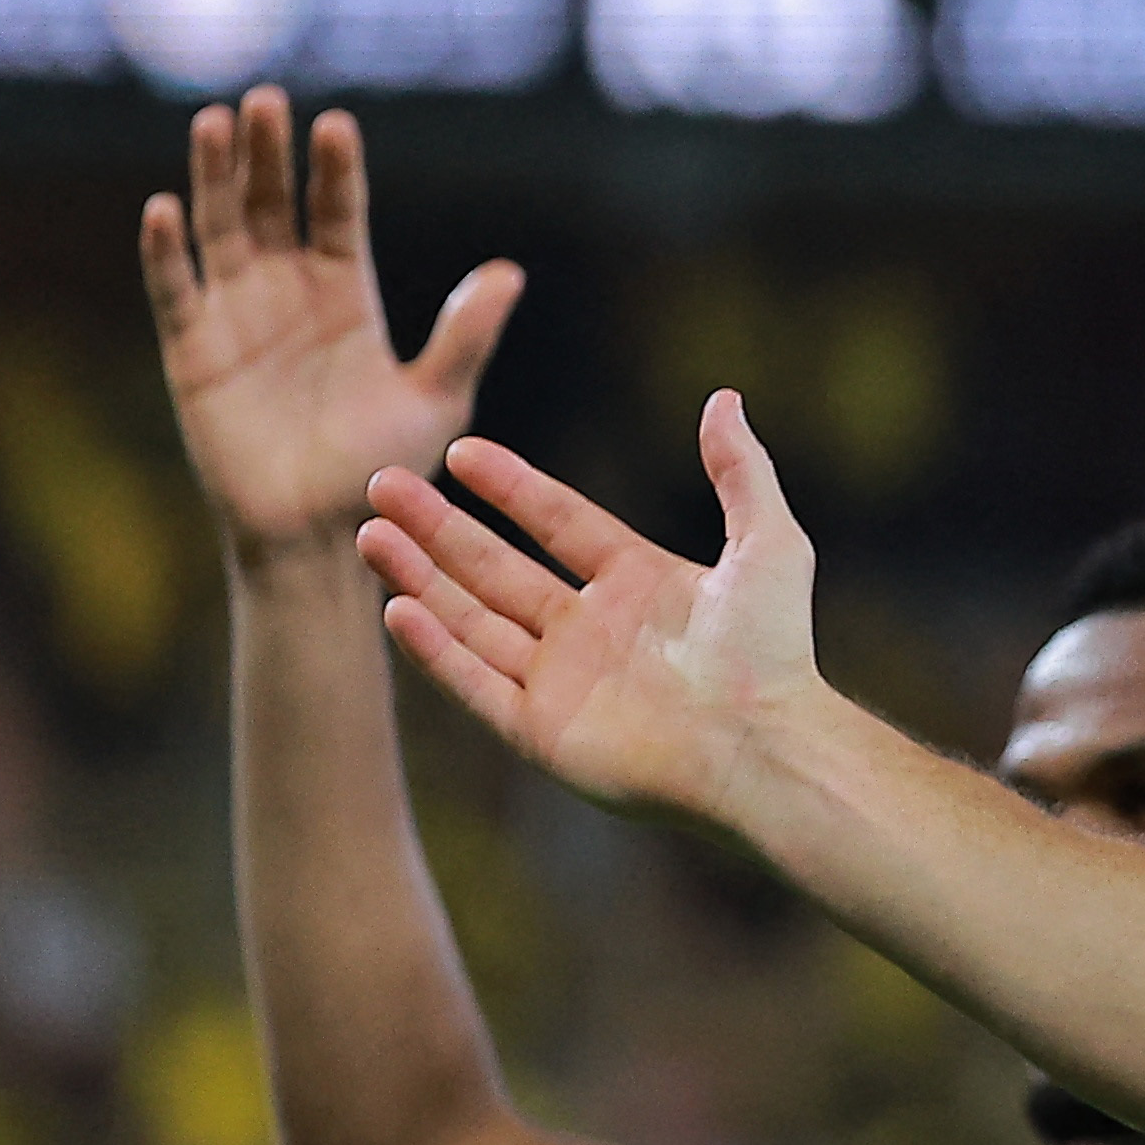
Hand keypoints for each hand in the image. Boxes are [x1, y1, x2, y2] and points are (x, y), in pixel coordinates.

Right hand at [140, 88, 521, 559]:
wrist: (325, 534)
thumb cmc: (385, 469)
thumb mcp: (439, 397)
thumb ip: (467, 334)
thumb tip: (509, 272)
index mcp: (346, 295)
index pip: (337, 214)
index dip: (334, 170)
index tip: (336, 122)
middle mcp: (286, 294)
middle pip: (272, 205)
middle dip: (268, 153)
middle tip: (265, 97)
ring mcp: (236, 318)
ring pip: (221, 230)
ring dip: (216, 177)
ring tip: (216, 122)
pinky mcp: (193, 353)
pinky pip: (177, 292)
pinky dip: (166, 252)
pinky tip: (165, 207)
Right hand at [359, 393, 823, 829]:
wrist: (765, 746)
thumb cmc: (775, 650)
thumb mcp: (769, 543)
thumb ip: (741, 471)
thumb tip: (725, 398)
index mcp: (641, 584)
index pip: (559, 523)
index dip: (511, 488)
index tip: (459, 451)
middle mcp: (593, 631)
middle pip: (497, 568)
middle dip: (438, 527)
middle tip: (383, 484)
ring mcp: (563, 682)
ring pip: (472, 618)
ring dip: (420, 576)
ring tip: (369, 533)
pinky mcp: (541, 731)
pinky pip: (474, 682)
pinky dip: (435, 647)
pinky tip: (396, 605)